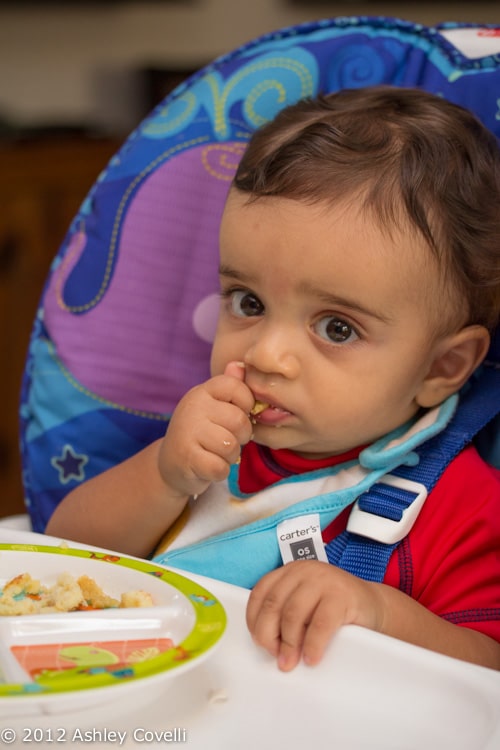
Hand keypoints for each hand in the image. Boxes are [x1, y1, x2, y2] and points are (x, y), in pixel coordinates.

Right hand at [158, 361, 253, 500]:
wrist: (171, 463)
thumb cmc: (202, 433)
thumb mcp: (215, 407)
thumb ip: (231, 387)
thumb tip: (241, 365)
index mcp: (202, 391)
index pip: (236, 387)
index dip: (246, 404)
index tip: (237, 414)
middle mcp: (193, 407)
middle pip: (239, 420)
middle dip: (241, 437)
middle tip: (228, 440)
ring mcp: (187, 432)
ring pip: (231, 445)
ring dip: (230, 456)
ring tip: (217, 453)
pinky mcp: (186, 458)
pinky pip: (220, 466)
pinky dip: (220, 471)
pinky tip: (209, 467)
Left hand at [246, 560, 383, 670]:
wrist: (372, 605)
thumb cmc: (334, 609)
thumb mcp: (304, 605)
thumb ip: (284, 614)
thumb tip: (266, 643)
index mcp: (289, 572)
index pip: (260, 594)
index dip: (255, 621)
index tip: (261, 642)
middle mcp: (303, 571)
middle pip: (273, 605)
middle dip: (269, 636)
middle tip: (278, 657)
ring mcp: (323, 580)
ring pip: (293, 614)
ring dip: (288, 643)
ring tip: (291, 661)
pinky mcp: (342, 594)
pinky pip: (320, 624)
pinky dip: (312, 645)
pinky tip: (312, 657)